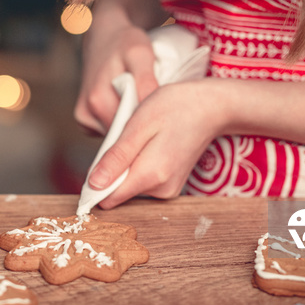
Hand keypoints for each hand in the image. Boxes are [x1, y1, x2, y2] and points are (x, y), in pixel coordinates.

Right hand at [74, 23, 158, 134]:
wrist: (104, 37)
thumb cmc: (125, 43)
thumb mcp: (140, 54)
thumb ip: (145, 81)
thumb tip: (149, 110)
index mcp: (98, 100)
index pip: (130, 132)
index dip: (150, 126)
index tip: (165, 116)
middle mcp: (87, 112)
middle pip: (123, 135)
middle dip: (141, 126)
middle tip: (158, 108)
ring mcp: (84, 119)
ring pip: (117, 135)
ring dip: (132, 124)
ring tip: (143, 103)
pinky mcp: (85, 121)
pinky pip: (109, 130)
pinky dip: (122, 122)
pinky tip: (129, 106)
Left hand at [87, 78, 232, 208]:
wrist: (211, 107)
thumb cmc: (174, 107)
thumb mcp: (138, 125)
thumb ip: (117, 158)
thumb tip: (93, 185)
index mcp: (151, 175)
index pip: (108, 197)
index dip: (95, 182)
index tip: (102, 159)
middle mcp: (161, 190)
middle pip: (117, 192)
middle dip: (113, 170)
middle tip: (126, 140)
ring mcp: (168, 191)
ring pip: (129, 187)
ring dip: (126, 166)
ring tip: (142, 140)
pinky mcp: (170, 187)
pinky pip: (142, 182)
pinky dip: (138, 167)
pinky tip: (150, 146)